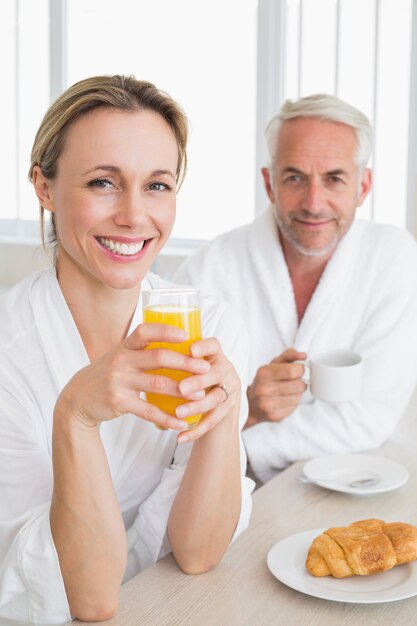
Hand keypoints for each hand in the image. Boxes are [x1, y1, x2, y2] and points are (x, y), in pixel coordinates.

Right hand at [54, 322, 211, 430]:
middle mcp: (121, 361)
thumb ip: (142, 351)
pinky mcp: (118, 401)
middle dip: (186, 362)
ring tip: (201, 396)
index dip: (166, 331)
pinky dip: (167, 418)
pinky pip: (148, 410)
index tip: (187, 335)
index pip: (145, 331)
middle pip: (159, 358)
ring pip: (158, 384)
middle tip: (205, 368)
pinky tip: (181, 422)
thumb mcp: (119, 357)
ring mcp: (119, 381)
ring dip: (183, 390)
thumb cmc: (107, 375)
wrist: (77, 399)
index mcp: (125, 347)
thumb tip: (179, 345)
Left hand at [171, 337, 240, 443]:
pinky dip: (196, 430)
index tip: (191, 351)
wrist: (216, 404)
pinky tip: (181, 437)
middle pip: (217, 373)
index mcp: (215, 356)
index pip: (214, 346)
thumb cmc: (196, 378)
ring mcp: (230, 391)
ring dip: (197, 406)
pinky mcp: (227, 411)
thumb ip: (176, 360)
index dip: (204, 347)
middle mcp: (226, 371)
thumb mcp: (192, 365)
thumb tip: (144, 354)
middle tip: (181, 388)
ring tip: (178, 412)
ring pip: (216, 399)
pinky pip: (212, 422)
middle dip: (198, 381)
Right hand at [245, 348, 306, 426]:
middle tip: (293, 382)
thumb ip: (289, 355)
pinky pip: (294, 407)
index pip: (293, 371)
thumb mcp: (274, 364)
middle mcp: (264, 389)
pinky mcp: (275, 416)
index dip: (300, 369)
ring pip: (298, 396)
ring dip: (296, 393)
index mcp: (263, 373)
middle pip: (298, 385)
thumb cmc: (265, 381)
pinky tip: (283, 400)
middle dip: (300, 382)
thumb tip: (303, 355)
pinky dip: (292, 403)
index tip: (297, 370)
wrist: (250, 404)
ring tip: (287, 392)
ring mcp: (268, 404)